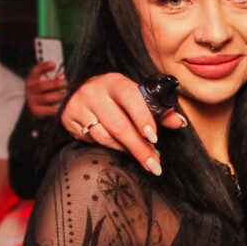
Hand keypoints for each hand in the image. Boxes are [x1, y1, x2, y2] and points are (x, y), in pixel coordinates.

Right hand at [25, 61, 67, 119]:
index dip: (44, 67)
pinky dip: (53, 109)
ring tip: (64, 95)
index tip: (53, 65)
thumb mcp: (44, 81)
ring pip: (45, 98)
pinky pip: (46, 110)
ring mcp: (32, 99)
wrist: (33, 107)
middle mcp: (31, 89)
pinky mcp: (35, 110)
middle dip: (55, 84)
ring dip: (56, 96)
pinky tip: (59, 107)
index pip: (36, 71)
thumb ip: (52, 77)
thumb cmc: (43, 92)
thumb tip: (65, 74)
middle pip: (42, 85)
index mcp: (32, 79)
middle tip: (65, 83)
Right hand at [61, 71, 186, 173]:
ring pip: (104, 137)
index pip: (130, 98)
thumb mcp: (136, 97)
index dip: (143, 119)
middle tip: (154, 164)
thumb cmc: (117, 97)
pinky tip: (117, 147)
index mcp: (114, 81)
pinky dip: (108, 147)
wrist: (84, 92)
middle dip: (139, 148)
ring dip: (125, 150)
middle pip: (118, 125)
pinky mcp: (67, 119)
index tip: (154, 139)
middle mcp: (93, 90)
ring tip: (141, 157)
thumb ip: (158, 110)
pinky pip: (91, 141)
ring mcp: (77, 104)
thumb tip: (179, 123)